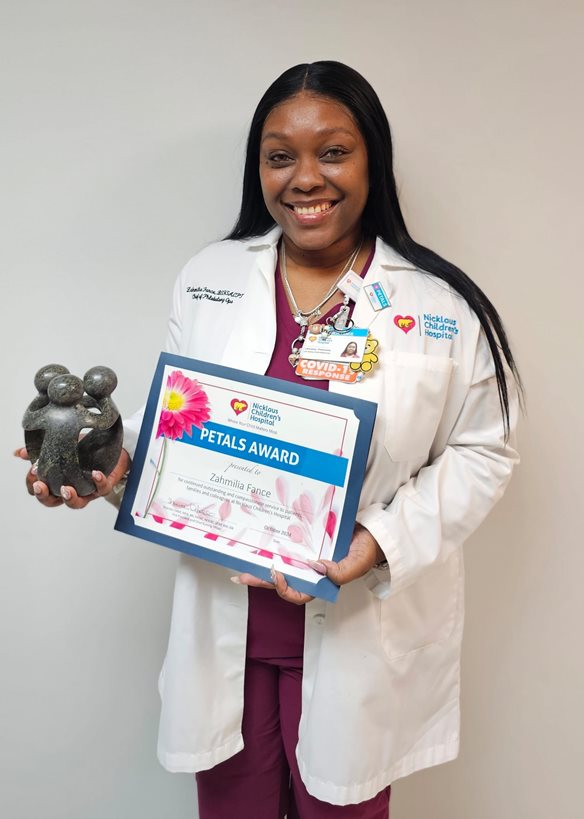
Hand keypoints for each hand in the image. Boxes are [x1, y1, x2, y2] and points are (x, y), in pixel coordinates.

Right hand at [14, 446, 130, 509]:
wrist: (113, 448)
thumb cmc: (86, 450)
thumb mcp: (63, 446)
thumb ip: (42, 450)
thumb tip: (19, 453)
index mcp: (59, 482)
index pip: (41, 491)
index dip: (34, 486)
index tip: (32, 473)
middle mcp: (72, 490)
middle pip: (54, 502)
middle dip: (45, 496)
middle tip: (41, 486)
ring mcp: (88, 490)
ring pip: (78, 503)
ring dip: (70, 498)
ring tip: (66, 489)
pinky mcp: (105, 486)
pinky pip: (102, 489)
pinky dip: (99, 482)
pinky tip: (95, 474)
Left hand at [233, 523, 384, 605]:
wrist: (373, 531)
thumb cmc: (368, 551)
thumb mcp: (358, 563)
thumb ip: (341, 571)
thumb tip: (316, 567)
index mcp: (322, 583)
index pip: (299, 594)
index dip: (284, 589)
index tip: (276, 573)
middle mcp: (311, 571)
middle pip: (283, 580)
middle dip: (261, 579)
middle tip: (241, 576)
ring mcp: (307, 556)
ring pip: (281, 562)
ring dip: (263, 563)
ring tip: (243, 560)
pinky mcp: (307, 540)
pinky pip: (288, 544)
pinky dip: (276, 543)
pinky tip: (262, 540)